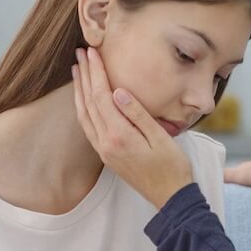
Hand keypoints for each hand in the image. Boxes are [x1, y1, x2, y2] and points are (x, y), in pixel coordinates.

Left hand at [72, 47, 194, 209]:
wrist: (170, 198)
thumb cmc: (172, 167)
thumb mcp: (160, 138)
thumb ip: (138, 114)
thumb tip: (118, 91)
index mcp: (119, 136)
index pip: (102, 96)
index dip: (96, 72)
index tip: (93, 52)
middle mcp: (106, 143)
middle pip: (90, 102)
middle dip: (85, 75)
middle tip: (82, 52)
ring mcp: (104, 151)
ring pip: (84, 115)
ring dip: (80, 90)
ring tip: (78, 70)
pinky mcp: (106, 155)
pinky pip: (88, 127)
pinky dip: (83, 108)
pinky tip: (84, 98)